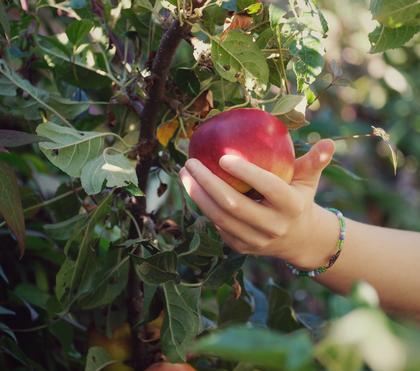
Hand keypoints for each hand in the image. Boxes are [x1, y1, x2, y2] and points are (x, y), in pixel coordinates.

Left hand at [179, 139, 336, 269]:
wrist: (299, 239)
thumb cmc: (300, 199)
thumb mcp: (310, 180)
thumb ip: (315, 162)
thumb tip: (329, 143)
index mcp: (292, 206)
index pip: (268, 187)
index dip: (246, 172)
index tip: (223, 156)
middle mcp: (274, 226)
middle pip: (234, 205)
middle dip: (207, 182)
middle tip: (190, 162)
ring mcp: (256, 241)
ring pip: (220, 218)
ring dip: (198, 196)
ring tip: (184, 175)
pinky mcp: (242, 248)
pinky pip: (218, 227)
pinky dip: (204, 208)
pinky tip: (194, 190)